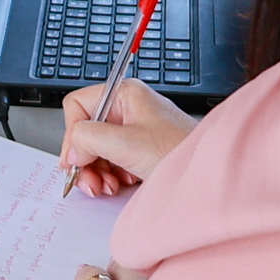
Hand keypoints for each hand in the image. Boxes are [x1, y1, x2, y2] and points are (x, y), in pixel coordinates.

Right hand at [58, 77, 196, 196]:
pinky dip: (110, 176)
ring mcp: (134, 130)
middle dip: (85, 160)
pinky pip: (112, 161)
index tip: (75, 160)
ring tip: (107, 186)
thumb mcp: (126, 144)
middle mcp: (128, 109)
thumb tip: (71, 150)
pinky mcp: (140, 150)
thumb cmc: (179, 151)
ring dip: (97, 172)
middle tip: (90, 181)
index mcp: (124, 94)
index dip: (72, 135)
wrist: (209, 175)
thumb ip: (88, 139)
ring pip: (97, 150)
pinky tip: (119, 185)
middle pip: (86, 131)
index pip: (78, 106)